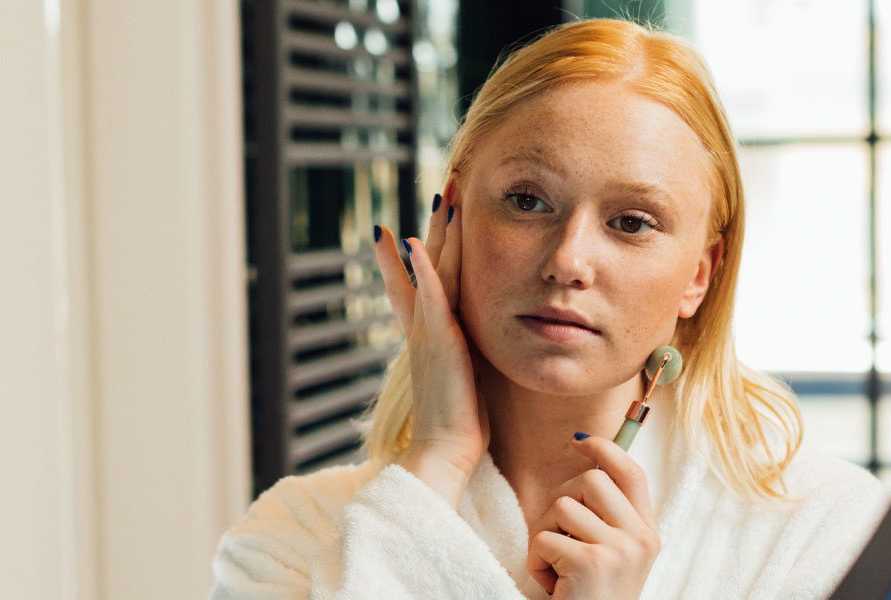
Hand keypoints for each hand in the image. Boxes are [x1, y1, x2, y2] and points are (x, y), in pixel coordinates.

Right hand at [373, 191, 489, 507]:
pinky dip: (422, 270)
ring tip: (443, 198)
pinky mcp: (438, 341)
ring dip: (438, 232)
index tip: (414, 221)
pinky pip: (429, 297)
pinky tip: (414, 244)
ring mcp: (429, 330)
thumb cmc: (461, 423)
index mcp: (433, 332)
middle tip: (444, 188)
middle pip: (429, 263)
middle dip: (438, 225)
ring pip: (434, 270)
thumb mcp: (467, 377)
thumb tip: (476, 344)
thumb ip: (468, 353)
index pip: (425, 280)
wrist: (444, 451)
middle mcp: (426, 325)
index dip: (421, 250)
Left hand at [527, 435, 659, 598]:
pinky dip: (536, 561)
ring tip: (557, 567)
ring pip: (561, 505)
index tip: (579, 442)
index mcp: (647, 533)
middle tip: (562, 540)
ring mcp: (618, 550)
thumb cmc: (591, 596)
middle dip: (562, 504)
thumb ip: (607, 513)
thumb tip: (587, 451)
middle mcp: (641, 539)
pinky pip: (543, 537)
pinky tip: (552, 584)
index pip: (631, 472)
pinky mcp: (590, 563)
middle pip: (590, 480)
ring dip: (545, 535)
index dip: (604, 449)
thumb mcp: (613, 553)